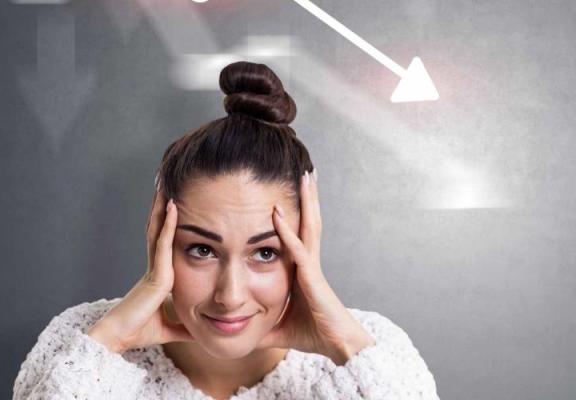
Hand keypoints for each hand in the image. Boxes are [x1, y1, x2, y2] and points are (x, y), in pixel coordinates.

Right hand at [87, 185, 194, 352]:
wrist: (118, 338)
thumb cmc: (139, 332)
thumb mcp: (171, 328)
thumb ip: (184, 327)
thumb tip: (200, 333)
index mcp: (159, 276)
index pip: (165, 243)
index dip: (168, 223)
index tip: (175, 204)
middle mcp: (155, 267)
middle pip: (158, 229)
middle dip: (162, 207)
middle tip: (167, 183)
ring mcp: (154, 268)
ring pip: (157, 230)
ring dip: (162, 206)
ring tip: (167, 183)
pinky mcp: (155, 274)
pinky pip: (162, 243)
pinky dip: (168, 224)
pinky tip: (173, 206)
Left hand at [257, 170, 375, 365]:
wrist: (339, 346)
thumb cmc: (313, 335)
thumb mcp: (277, 326)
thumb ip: (258, 324)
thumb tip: (236, 330)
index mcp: (303, 270)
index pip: (298, 234)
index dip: (295, 212)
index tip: (289, 191)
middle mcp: (309, 262)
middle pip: (308, 221)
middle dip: (306, 196)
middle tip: (305, 170)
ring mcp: (312, 267)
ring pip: (309, 226)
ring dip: (305, 200)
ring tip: (305, 175)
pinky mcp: (312, 277)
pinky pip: (297, 249)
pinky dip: (287, 230)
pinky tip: (277, 213)